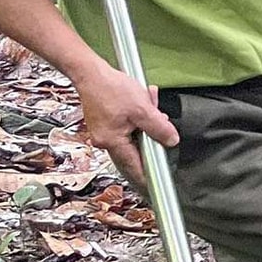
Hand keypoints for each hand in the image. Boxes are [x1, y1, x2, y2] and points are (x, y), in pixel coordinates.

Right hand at [73, 59, 177, 185]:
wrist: (90, 72)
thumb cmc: (111, 89)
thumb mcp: (143, 109)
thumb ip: (159, 128)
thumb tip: (171, 140)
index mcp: (113, 142)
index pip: (134, 166)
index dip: (147, 176)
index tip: (156, 188)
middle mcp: (106, 140)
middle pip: (136, 149)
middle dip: (151, 136)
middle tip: (159, 119)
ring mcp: (104, 132)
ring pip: (134, 134)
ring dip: (146, 120)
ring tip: (149, 102)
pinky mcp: (106, 122)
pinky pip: (128, 125)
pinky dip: (138, 115)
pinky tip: (143, 99)